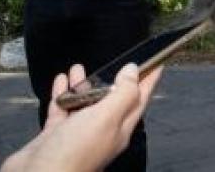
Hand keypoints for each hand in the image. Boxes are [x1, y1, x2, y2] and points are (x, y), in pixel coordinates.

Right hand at [1, 63, 161, 171]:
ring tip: (78, 68)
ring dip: (83, 84)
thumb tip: (133, 71)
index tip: (157, 62)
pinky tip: (62, 81)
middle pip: (112, 99)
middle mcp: (102, 130)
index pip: (140, 98)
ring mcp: (79, 132)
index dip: (149, 79)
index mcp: (120, 127)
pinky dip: (63, 93)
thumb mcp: (107, 117)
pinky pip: (63, 109)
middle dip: (113, 78)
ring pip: (85, 102)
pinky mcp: (57, 134)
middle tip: (116, 61)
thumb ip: (123, 94)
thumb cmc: (74, 153)